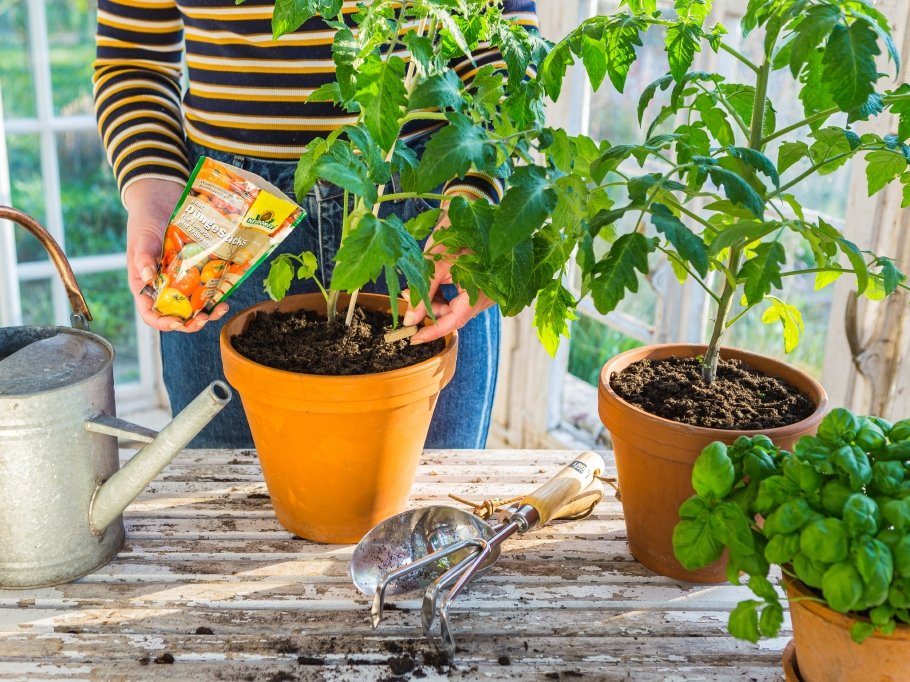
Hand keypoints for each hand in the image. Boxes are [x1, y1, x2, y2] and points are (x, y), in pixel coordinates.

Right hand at [123, 178, 228, 332]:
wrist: (161, 198)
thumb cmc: (145, 219)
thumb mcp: (142, 237)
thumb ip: (143, 256)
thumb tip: (146, 276)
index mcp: (144, 284)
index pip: (150, 313)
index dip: (163, 323)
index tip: (178, 323)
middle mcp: (164, 286)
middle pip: (177, 314)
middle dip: (191, 321)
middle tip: (205, 318)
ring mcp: (181, 279)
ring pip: (195, 304)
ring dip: (208, 311)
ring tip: (221, 307)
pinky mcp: (196, 269)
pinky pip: (207, 286)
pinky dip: (216, 293)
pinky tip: (227, 293)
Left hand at [402, 202, 494, 343]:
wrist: (471, 207)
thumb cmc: (455, 232)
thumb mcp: (435, 263)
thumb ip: (424, 294)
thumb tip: (411, 320)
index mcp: (480, 290)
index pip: (455, 321)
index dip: (433, 332)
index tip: (413, 338)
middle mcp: (488, 295)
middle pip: (455, 314)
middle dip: (430, 309)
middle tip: (409, 296)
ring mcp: (487, 291)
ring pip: (457, 306)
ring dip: (437, 301)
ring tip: (418, 286)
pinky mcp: (483, 285)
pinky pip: (462, 297)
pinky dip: (446, 294)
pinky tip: (434, 282)